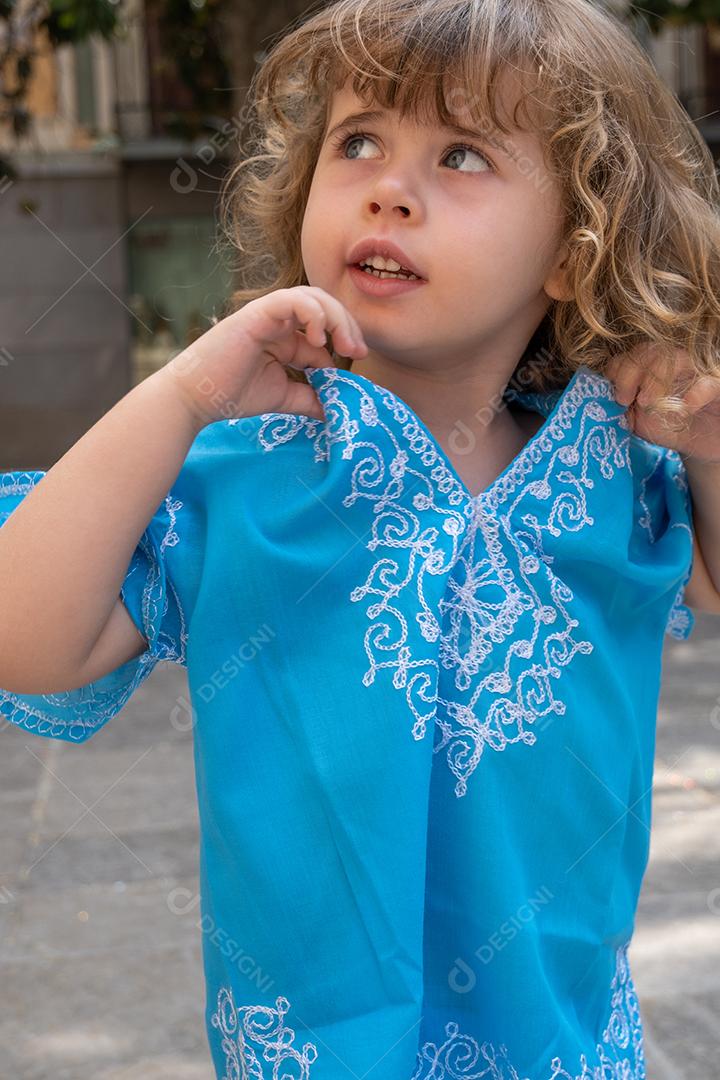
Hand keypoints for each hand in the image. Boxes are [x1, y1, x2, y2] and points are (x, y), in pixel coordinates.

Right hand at [159, 286, 367, 427]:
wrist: (196, 398)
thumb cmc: (232, 394)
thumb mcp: (284, 397)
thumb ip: (310, 397)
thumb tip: (339, 409)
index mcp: (285, 337)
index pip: (325, 328)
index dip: (345, 341)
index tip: (358, 363)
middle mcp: (278, 320)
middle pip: (324, 306)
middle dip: (346, 325)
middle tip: (357, 351)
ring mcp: (267, 314)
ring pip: (312, 297)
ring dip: (334, 317)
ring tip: (343, 344)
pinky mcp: (256, 314)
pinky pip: (291, 300)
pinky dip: (311, 313)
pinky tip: (316, 338)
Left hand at [605, 343, 719, 463]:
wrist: (704, 444)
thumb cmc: (669, 427)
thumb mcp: (638, 421)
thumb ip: (621, 409)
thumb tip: (603, 402)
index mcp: (648, 368)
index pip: (629, 355)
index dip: (617, 370)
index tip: (615, 396)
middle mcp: (671, 363)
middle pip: (648, 350)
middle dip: (630, 372)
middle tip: (624, 399)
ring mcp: (695, 371)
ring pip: (675, 356)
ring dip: (656, 377)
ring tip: (647, 402)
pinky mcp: (717, 385)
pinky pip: (708, 381)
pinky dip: (695, 392)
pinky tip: (685, 406)